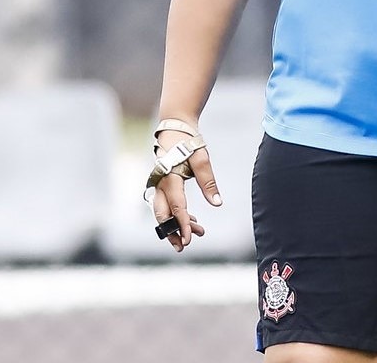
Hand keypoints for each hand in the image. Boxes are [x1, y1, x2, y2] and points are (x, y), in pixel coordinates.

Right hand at [150, 130, 223, 252]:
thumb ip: (208, 182)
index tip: (189, 239)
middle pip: (162, 215)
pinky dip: (177, 214)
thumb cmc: (188, 143)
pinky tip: (192, 221)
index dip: (182, 225)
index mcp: (170, 179)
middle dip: (171, 232)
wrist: (174, 129)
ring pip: (163, 212)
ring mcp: (159, 185)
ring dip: (176, 225)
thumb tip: (217, 203)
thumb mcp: (201, 160)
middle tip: (183, 247)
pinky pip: (166, 204)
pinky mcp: (162, 185)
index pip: (177, 207)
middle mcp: (160, 185)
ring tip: (195, 235)